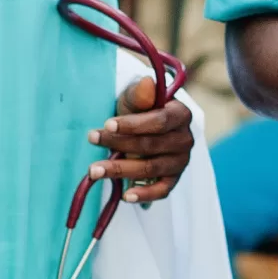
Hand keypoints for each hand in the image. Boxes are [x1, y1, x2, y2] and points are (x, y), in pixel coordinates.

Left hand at [90, 76, 193, 201]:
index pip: (159, 121)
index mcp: (181, 114)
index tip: (107, 124)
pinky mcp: (173, 180)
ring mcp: (180, 162)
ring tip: (94, 170)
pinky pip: (161, 190)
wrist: (143, 128)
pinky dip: (144, 195)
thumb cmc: (139, 110)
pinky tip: (125, 196)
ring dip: (121, 170)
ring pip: (151, 168)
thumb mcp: (136, 98)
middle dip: (119, 144)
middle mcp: (185, 139)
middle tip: (92, 141)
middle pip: (151, 145)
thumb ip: (140, 94)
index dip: (133, 124)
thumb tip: (146, 82)